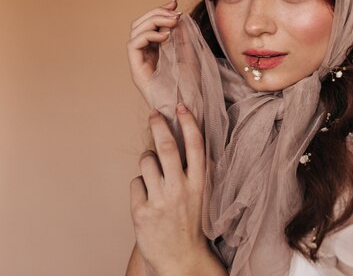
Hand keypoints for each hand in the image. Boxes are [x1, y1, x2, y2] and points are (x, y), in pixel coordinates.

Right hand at [127, 0, 180, 103]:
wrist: (190, 106)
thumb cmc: (191, 85)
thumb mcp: (190, 53)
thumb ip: (183, 35)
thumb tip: (179, 14)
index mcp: (157, 50)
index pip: (152, 24)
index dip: (161, 10)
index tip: (175, 2)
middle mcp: (146, 54)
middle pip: (141, 24)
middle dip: (157, 13)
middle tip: (174, 13)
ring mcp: (140, 62)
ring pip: (135, 30)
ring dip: (154, 21)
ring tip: (172, 22)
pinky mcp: (137, 71)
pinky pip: (133, 45)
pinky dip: (148, 35)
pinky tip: (165, 37)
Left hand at [130, 104, 222, 275]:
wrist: (182, 259)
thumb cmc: (192, 223)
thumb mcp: (202, 195)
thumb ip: (195, 171)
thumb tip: (185, 141)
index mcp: (199, 183)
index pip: (195, 145)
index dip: (188, 122)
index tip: (182, 107)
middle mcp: (181, 189)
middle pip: (166, 146)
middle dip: (159, 125)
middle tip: (155, 114)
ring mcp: (160, 200)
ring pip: (146, 161)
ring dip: (147, 161)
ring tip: (154, 173)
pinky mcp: (142, 211)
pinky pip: (136, 183)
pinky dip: (140, 186)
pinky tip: (148, 198)